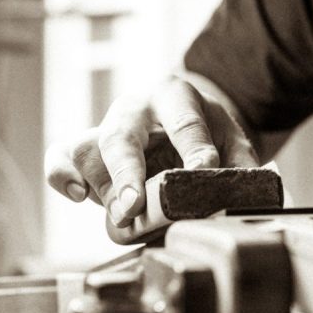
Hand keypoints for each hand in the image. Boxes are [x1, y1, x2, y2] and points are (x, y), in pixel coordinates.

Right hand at [44, 78, 258, 227]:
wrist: (182, 116)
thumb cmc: (207, 132)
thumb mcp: (233, 139)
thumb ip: (242, 164)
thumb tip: (252, 196)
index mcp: (177, 97)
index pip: (184, 121)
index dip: (194, 148)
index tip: (203, 172)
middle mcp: (136, 108)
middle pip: (121, 135)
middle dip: (128, 172)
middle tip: (135, 206)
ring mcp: (107, 126)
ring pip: (88, 151)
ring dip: (102, 188)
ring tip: (122, 215)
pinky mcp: (89, 147)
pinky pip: (61, 154)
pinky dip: (61, 174)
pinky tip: (77, 195)